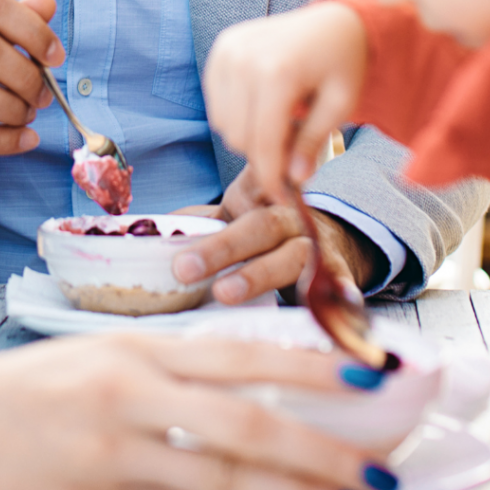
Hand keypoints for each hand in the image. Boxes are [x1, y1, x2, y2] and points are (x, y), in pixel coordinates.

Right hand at [0, 333, 398, 489]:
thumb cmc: (2, 393)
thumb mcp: (81, 363)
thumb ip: (149, 375)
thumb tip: (222, 393)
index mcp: (128, 351)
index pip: (237, 354)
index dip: (307, 365)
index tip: (363, 377)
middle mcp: (128, 396)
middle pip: (246, 425)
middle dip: (319, 450)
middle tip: (374, 472)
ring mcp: (109, 458)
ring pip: (222, 483)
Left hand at [172, 163, 382, 303]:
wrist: (333, 238)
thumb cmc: (269, 229)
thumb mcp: (237, 215)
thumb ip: (200, 220)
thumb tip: (150, 229)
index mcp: (262, 196)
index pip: (247, 185)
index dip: (232, 189)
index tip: (203, 206)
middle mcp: (290, 216)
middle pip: (258, 227)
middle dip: (220, 248)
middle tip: (184, 268)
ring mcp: (316, 245)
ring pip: (290, 257)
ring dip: (258, 276)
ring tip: (226, 293)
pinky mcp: (339, 274)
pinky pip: (338, 284)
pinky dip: (338, 296)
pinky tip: (337, 304)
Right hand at [203, 1, 367, 200]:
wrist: (333, 20)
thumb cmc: (343, 62)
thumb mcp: (341, 104)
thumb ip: (313, 141)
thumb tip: (294, 179)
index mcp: (278, 72)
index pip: (264, 142)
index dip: (272, 178)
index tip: (282, 199)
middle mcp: (244, 59)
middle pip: (239, 138)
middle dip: (264, 155)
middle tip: (293, 151)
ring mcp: (227, 51)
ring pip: (223, 124)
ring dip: (249, 135)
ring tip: (281, 122)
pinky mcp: (221, 49)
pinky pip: (216, 102)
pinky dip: (236, 114)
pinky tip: (263, 106)